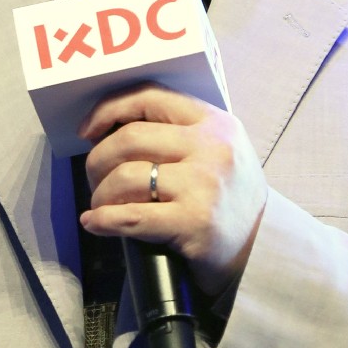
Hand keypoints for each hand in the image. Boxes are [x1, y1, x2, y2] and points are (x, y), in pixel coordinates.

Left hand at [79, 84, 267, 296]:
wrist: (261, 249)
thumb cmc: (227, 198)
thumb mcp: (218, 150)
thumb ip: (177, 131)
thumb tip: (110, 125)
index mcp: (214, 123)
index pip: (150, 98)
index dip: (108, 109)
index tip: (87, 130)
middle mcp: (212, 148)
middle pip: (129, 138)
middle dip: (98, 160)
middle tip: (94, 178)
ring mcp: (203, 186)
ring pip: (124, 177)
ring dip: (100, 194)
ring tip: (100, 205)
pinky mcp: (193, 223)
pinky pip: (130, 216)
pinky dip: (103, 220)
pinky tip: (95, 222)